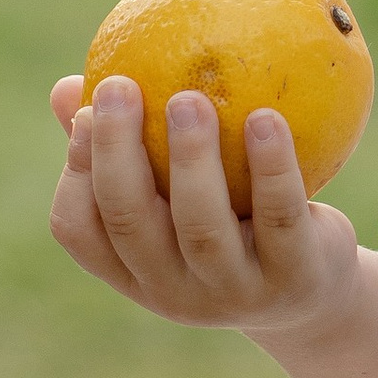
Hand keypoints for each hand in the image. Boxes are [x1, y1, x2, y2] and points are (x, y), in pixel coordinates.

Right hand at [47, 73, 360, 338]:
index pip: (79, 230)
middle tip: (118, 86)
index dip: (74, 172)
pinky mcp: (291, 278)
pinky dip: (271, 167)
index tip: (84, 111)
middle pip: (132, 224)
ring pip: (202, 227)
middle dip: (118, 152)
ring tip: (188, 98)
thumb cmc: (228, 223)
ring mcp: (233, 292)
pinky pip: (278, 216)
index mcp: (132, 271)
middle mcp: (173, 291)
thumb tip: (65, 85)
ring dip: (192, 159)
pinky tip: (266, 117)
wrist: (312, 293)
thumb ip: (127, 143)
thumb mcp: (173, 193)